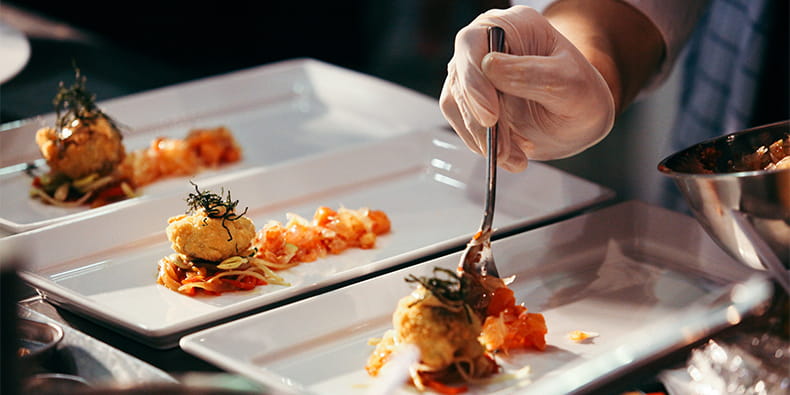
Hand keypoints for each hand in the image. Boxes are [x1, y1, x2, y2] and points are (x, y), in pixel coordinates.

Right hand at [439, 5, 614, 171]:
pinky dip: (482, 146)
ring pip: (456, 105)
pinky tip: (509, 156)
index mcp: (512, 25)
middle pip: (461, 78)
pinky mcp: (469, 102)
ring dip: (482, 139)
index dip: (475, 79)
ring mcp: (474, 74)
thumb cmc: (581, 94)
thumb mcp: (570, 83)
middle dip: (480, 121)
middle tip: (504, 150)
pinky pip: (462, 125)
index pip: (473, 43)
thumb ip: (533, 74)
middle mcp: (485, 45)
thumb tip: (489, 68)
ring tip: (514, 158)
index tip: (491, 116)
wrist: (579, 119)